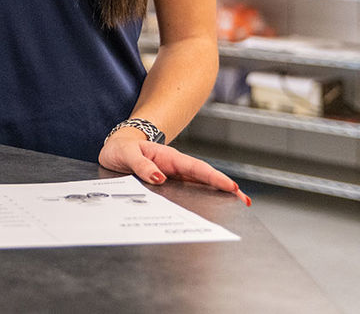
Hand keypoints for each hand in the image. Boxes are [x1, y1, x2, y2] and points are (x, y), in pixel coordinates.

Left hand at [99, 134, 251, 206]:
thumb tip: (159, 178)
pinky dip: (202, 199)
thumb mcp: (126, 154)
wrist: (114, 149)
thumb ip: (140, 165)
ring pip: (199, 186)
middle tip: (245, 201)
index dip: (214, 177)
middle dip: (225, 188)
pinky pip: (188, 192)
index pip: (196, 167)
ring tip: (237, 207)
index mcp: (168, 157)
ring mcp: (174, 176)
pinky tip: (212, 209)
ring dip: (218, 195)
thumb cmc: (121, 149)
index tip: (231, 186)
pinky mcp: (169, 184)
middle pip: (204, 178)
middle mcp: (175, 167)